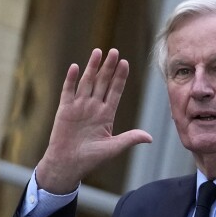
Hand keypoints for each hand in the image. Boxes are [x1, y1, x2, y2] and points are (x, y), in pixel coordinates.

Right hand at [37, 48, 152, 193]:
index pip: (115, 91)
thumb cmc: (91, 159)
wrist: (68, 165)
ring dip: (92, 68)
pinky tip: (75, 67)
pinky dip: (71, 80)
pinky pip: (68, 92)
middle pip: (102, 83)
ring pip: (87, 83)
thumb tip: (150, 138)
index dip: (120, 78)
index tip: (125, 63)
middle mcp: (93, 107)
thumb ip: (130, 139)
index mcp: (106, 115)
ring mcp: (79, 107)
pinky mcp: (65, 110)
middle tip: (114, 51)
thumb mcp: (113, 147)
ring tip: (97, 52)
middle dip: (108, 67)